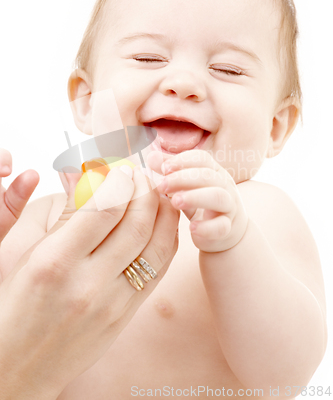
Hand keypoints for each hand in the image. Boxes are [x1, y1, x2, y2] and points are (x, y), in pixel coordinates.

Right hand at [0, 166, 178, 398]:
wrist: (18, 366)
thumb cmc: (12, 306)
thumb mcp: (25, 253)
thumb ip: (60, 211)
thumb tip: (83, 173)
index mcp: (54, 262)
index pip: (104, 208)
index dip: (119, 180)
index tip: (120, 168)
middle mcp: (88, 284)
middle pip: (136, 223)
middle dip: (144, 189)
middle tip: (139, 175)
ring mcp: (113, 303)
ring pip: (157, 245)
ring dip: (163, 211)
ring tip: (155, 192)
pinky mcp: (126, 315)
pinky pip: (158, 269)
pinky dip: (166, 239)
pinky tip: (161, 222)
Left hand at [148, 149, 247, 251]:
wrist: (224, 232)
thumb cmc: (199, 204)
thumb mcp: (185, 187)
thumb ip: (170, 171)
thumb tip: (151, 157)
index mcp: (213, 171)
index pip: (202, 158)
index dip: (182, 161)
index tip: (164, 168)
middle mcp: (224, 185)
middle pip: (208, 176)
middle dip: (183, 178)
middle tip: (163, 186)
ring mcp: (229, 207)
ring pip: (218, 197)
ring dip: (195, 197)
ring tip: (175, 202)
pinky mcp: (228, 228)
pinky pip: (222, 226)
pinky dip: (207, 227)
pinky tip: (191, 228)